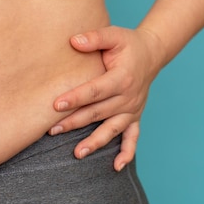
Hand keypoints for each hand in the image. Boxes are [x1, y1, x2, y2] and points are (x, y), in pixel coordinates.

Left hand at [51, 26, 164, 170]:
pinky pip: (133, 138)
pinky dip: (127, 153)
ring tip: (77, 153)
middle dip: (73, 122)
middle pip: (97, 113)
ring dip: (95, 142)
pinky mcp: (135, 117)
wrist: (152, 54)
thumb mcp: (114, 35)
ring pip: (111, 129)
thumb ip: (94, 37)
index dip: (76, 98)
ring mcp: (132, 110)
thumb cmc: (128, 44)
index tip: (56, 105)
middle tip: (51, 131)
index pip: (95, 91)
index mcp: (122, 78)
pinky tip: (116, 167)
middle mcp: (128, 97)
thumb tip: (73, 41)